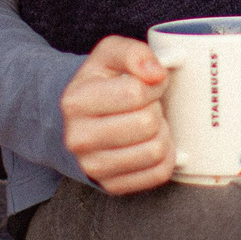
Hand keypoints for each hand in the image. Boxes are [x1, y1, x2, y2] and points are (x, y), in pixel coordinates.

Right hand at [61, 36, 174, 194]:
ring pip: (155, 150)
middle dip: (155, 110)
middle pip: (147, 123)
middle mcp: (78, 138)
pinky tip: (150, 143)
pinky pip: (158, 173)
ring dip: (161, 133)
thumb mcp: (109, 56)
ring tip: (147, 124)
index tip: (149, 84)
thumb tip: (156, 73)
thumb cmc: (100, 85)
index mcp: (75, 101)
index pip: (134, 92)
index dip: (153, 84)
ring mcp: (93, 166)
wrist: (79, 122)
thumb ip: (133, 53)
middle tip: (146, 106)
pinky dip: (165, 156)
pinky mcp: (111, 186)